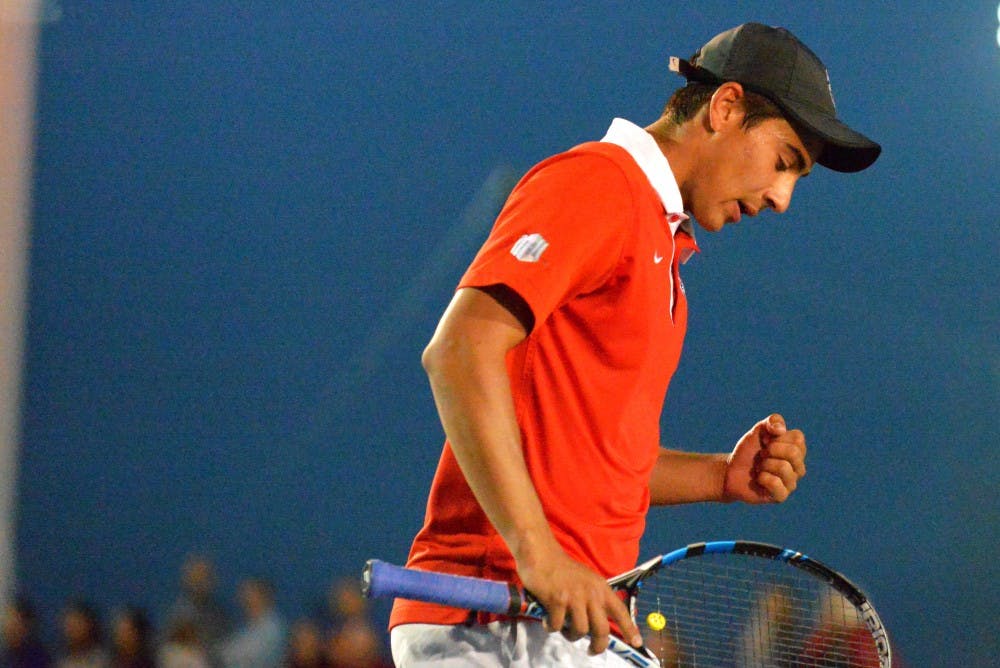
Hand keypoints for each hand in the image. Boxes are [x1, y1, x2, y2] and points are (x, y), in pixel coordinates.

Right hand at [515, 541, 642, 654]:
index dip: (629, 628)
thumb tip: (597, 625)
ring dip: (570, 635)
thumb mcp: (587, 581)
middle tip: (591, 650)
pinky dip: (551, 627)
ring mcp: (574, 597)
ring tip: (563, 628)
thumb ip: (594, 599)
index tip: (637, 643)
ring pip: (580, 631)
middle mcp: (591, 593)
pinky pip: (557, 626)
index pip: (619, 611)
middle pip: (601, 629)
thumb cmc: (563, 569)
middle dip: (598, 645)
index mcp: (601, 588)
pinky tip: (547, 620)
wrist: (541, 554)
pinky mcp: (557, 600)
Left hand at [724, 414, 805, 502]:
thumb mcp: (758, 431)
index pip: (798, 438)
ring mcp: (791, 483)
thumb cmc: (748, 451)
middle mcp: (798, 467)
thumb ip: (771, 422)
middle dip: (771, 450)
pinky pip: (776, 483)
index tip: (766, 442)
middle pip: (794, 453)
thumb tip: (781, 430)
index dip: (777, 437)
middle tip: (761, 455)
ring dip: (764, 464)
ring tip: (759, 468)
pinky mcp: (781, 496)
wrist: (730, 471)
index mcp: (797, 450)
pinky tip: (759, 479)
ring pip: (784, 467)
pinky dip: (762, 478)